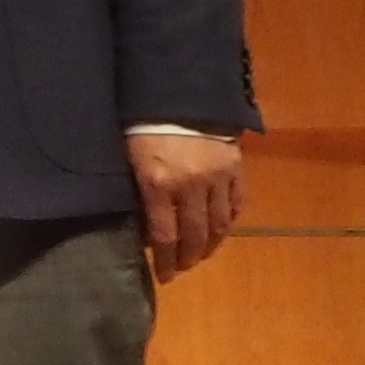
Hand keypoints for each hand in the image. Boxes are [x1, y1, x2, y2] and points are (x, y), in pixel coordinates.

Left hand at [130, 131, 243, 277]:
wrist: (179, 88)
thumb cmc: (141, 123)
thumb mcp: (128, 157)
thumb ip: (137, 191)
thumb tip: (141, 225)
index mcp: (159, 184)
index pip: (164, 236)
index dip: (165, 261)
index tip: (163, 276)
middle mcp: (191, 186)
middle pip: (194, 236)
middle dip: (187, 258)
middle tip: (181, 270)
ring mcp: (217, 177)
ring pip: (219, 224)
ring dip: (210, 245)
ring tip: (201, 256)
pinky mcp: (235, 167)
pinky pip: (236, 203)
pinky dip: (229, 221)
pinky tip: (221, 230)